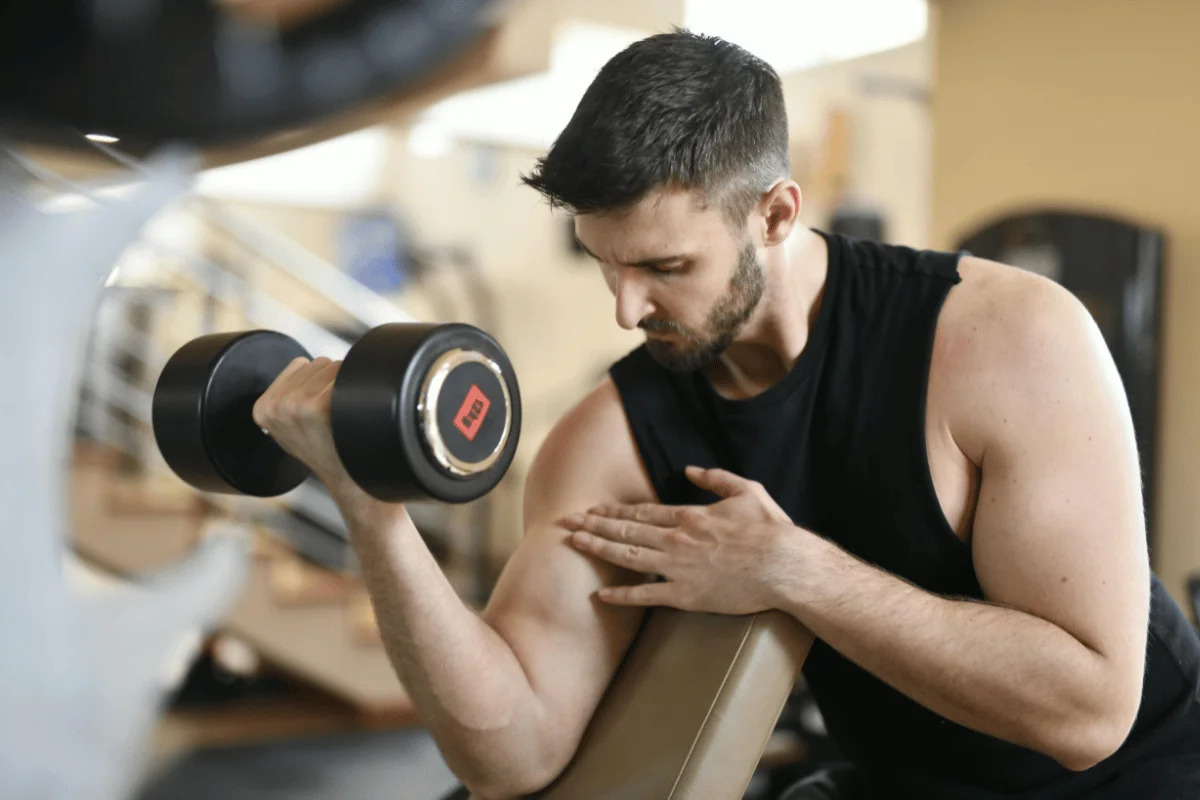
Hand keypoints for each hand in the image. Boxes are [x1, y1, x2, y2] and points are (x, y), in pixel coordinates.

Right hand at [251, 356, 349, 489]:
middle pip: (318, 363)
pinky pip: (346, 375)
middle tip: (334, 415)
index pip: (300, 365)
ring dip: (344, 384)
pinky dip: (356, 389)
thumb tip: (304, 368)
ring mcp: (296, 405)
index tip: (318, 411)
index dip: (316, 384)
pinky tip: (351, 412)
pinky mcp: (319, 406)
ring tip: (341, 414)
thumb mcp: (290, 429)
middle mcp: (276, 406)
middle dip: (330, 383)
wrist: (349, 479)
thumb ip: (286, 400)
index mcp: (263, 409)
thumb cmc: (326, 452)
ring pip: (334, 366)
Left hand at [561, 466, 798, 613]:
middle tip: (567, 521)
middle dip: (594, 524)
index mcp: (689, 515)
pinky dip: (622, 595)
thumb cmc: (771, 529)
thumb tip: (690, 469)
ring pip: (628, 556)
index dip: (614, 510)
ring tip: (574, 543)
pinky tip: (601, 594)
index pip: (642, 511)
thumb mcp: (747, 490)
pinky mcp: (686, 595)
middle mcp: (676, 539)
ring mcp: (678, 568)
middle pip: (626, 529)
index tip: (593, 509)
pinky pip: (646, 596)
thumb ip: (716, 478)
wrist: (785, 567)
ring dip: (598, 548)